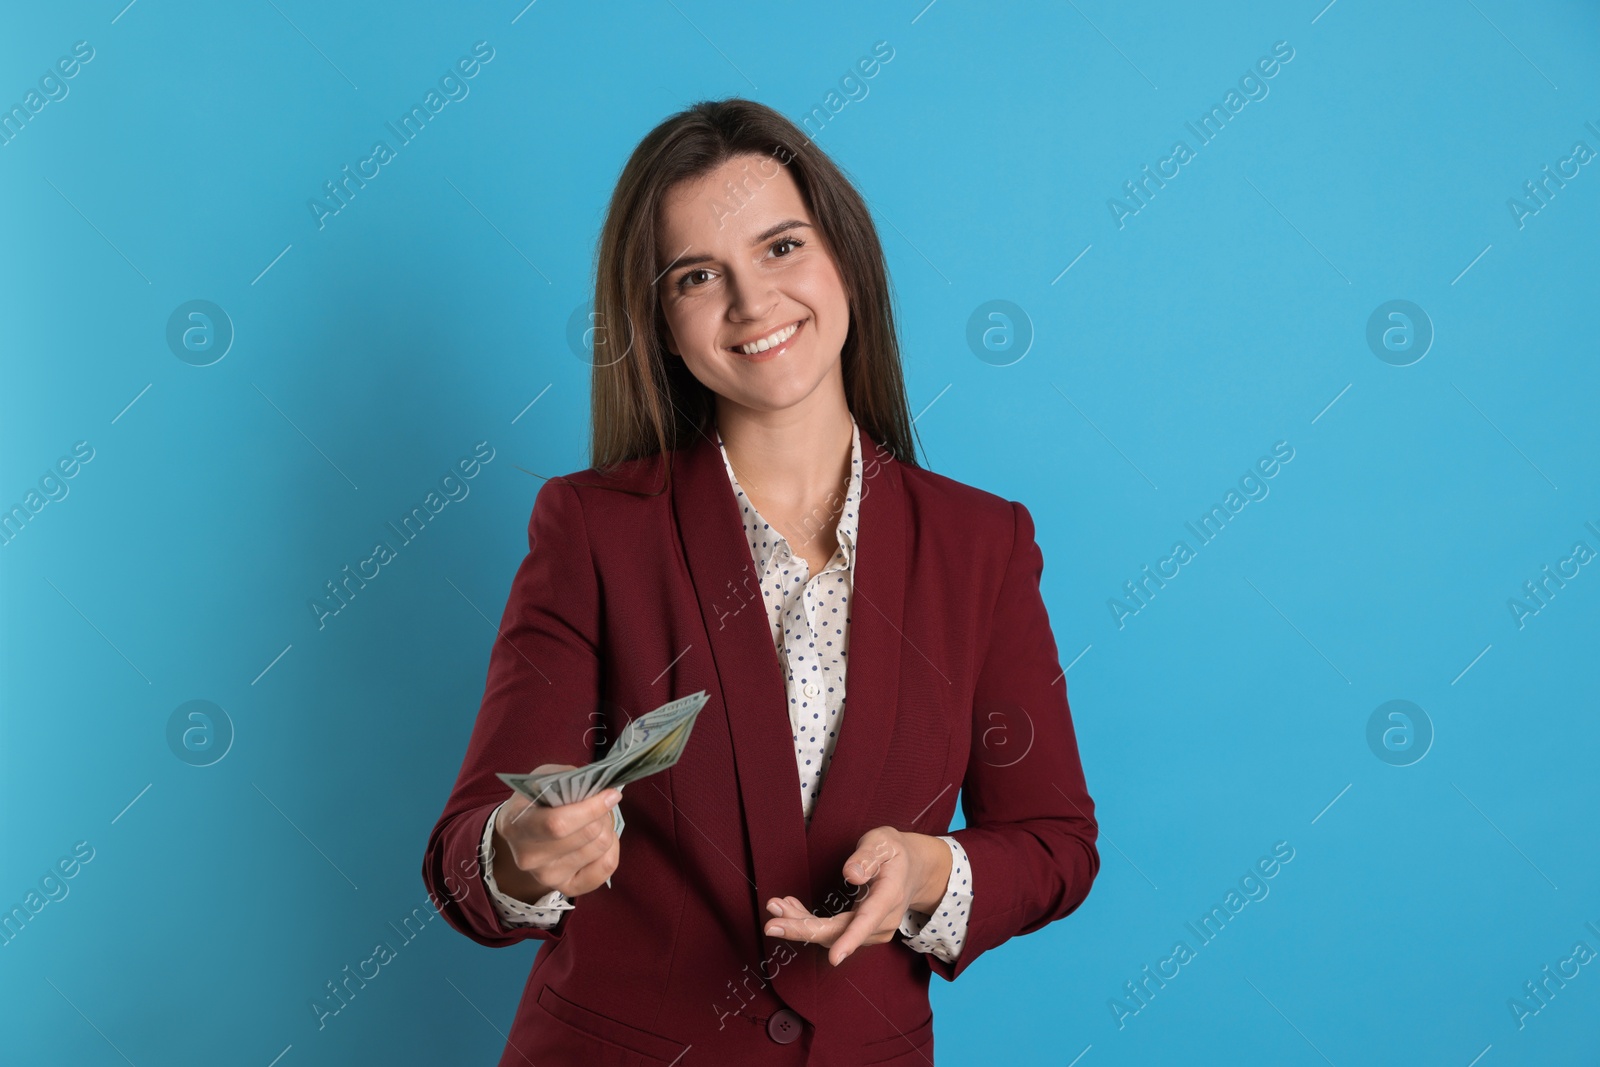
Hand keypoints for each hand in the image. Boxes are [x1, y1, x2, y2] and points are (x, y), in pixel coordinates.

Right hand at [491, 763, 620, 902]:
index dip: (591, 809)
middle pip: (587, 836)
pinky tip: (602, 838)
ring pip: (599, 849)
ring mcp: (547, 876)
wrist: (521, 830)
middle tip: (602, 804)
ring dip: (607, 829)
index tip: (611, 795)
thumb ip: (569, 778)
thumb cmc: (536, 799)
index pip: (559, 824)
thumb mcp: (544, 778)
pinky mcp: (565, 887)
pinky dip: (612, 849)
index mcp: (517, 825)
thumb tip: (600, 789)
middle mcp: (529, 857)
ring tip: (597, 820)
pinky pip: (605, 869)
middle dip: (603, 815)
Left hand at [762, 827, 951, 966]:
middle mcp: (882, 921)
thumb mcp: (883, 843)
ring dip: (799, 924)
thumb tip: (851, 874)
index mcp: (889, 896)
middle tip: (771, 925)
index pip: (869, 920)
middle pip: (838, 933)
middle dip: (803, 930)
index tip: (834, 957)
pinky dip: (807, 923)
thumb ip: (867, 857)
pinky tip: (789, 908)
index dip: (850, 939)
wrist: (912, 870)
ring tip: (775, 905)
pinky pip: (831, 933)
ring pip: (830, 936)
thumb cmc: (894, 853)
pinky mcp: (861, 933)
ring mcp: (872, 931)